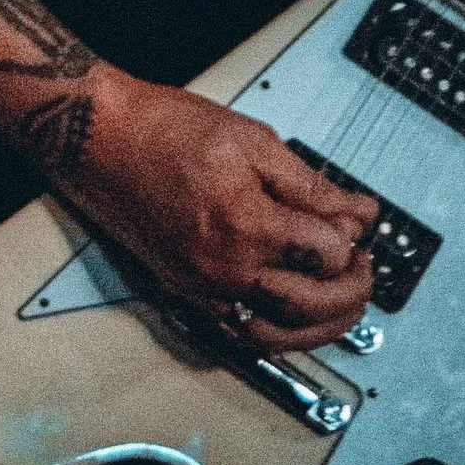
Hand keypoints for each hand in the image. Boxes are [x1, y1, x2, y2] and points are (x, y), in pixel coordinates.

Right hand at [68, 70, 376, 349]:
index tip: (358, 222)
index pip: (327, 254)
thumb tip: (357, 214)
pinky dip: (277, 330)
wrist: (101, 140)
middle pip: (311, 306)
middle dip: (351, 291)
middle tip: (363, 267)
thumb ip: (311, 185)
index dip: (352, 238)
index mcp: (245, 224)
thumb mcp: (253, 140)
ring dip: (321, 325)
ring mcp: (201, 287)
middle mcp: (223, 268)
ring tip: (339, 296)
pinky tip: (294, 312)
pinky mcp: (186, 292)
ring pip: (278, 334)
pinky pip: (241, 331)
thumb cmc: (165, 130)